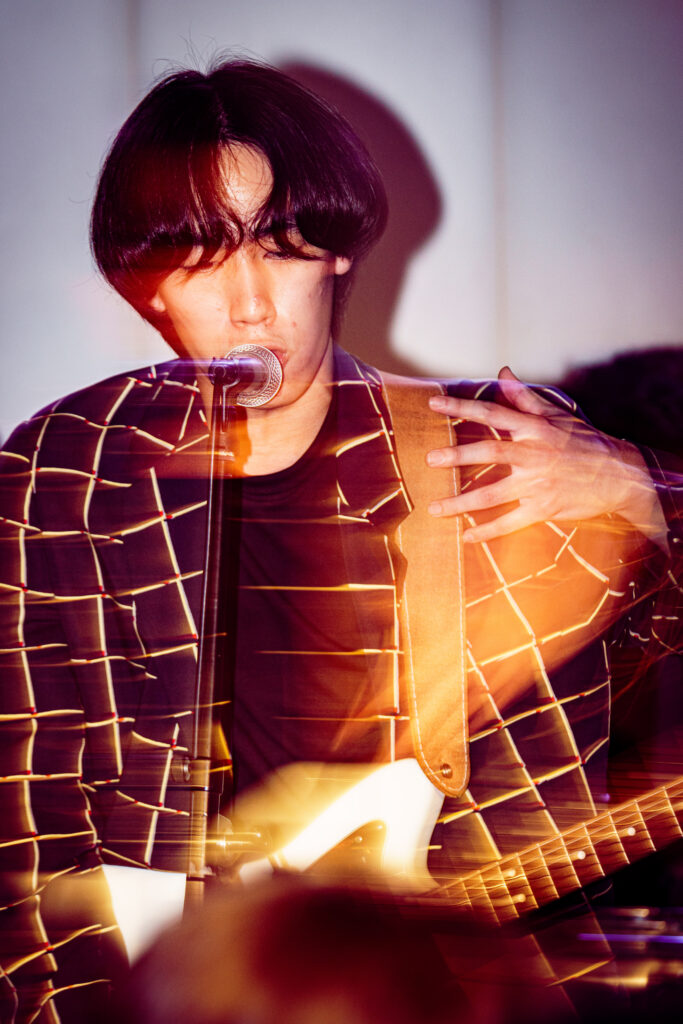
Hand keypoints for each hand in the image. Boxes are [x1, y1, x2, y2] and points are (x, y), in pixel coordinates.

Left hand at [426, 366, 666, 544]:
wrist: (620, 476)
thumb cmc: (585, 442)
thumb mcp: (557, 416)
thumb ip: (524, 398)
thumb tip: (503, 373)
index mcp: (534, 429)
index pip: (492, 412)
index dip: (461, 406)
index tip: (433, 403)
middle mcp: (533, 454)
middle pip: (489, 451)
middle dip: (457, 455)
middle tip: (430, 459)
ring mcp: (538, 484)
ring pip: (492, 494)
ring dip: (460, 503)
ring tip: (434, 509)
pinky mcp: (543, 509)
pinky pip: (509, 523)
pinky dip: (487, 532)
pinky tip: (466, 537)